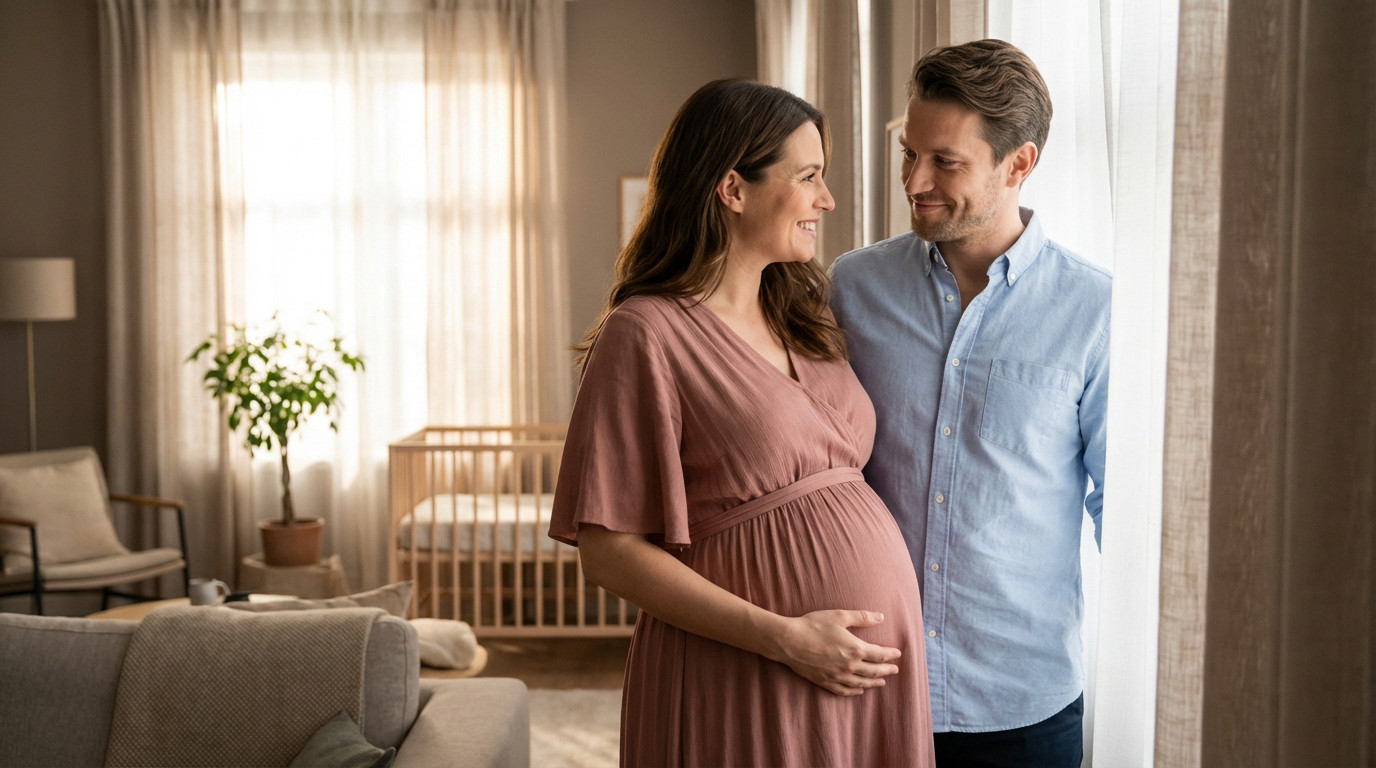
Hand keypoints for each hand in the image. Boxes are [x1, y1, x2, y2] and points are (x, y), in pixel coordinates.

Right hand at [771, 609, 901, 695]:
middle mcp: (849, 666)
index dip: (890, 654)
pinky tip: (859, 690)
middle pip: (874, 671)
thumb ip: (862, 617)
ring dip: (874, 683)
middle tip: (895, 670)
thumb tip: (881, 617)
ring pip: (861, 683)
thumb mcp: (839, 616)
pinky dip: (855, 691)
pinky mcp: (825, 682)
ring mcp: (837, 676)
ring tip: (882, 682)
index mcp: (855, 649)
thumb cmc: (813, 625)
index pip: (879, 655)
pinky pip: (845, 690)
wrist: (789, 641)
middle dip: (886, 670)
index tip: (897, 653)